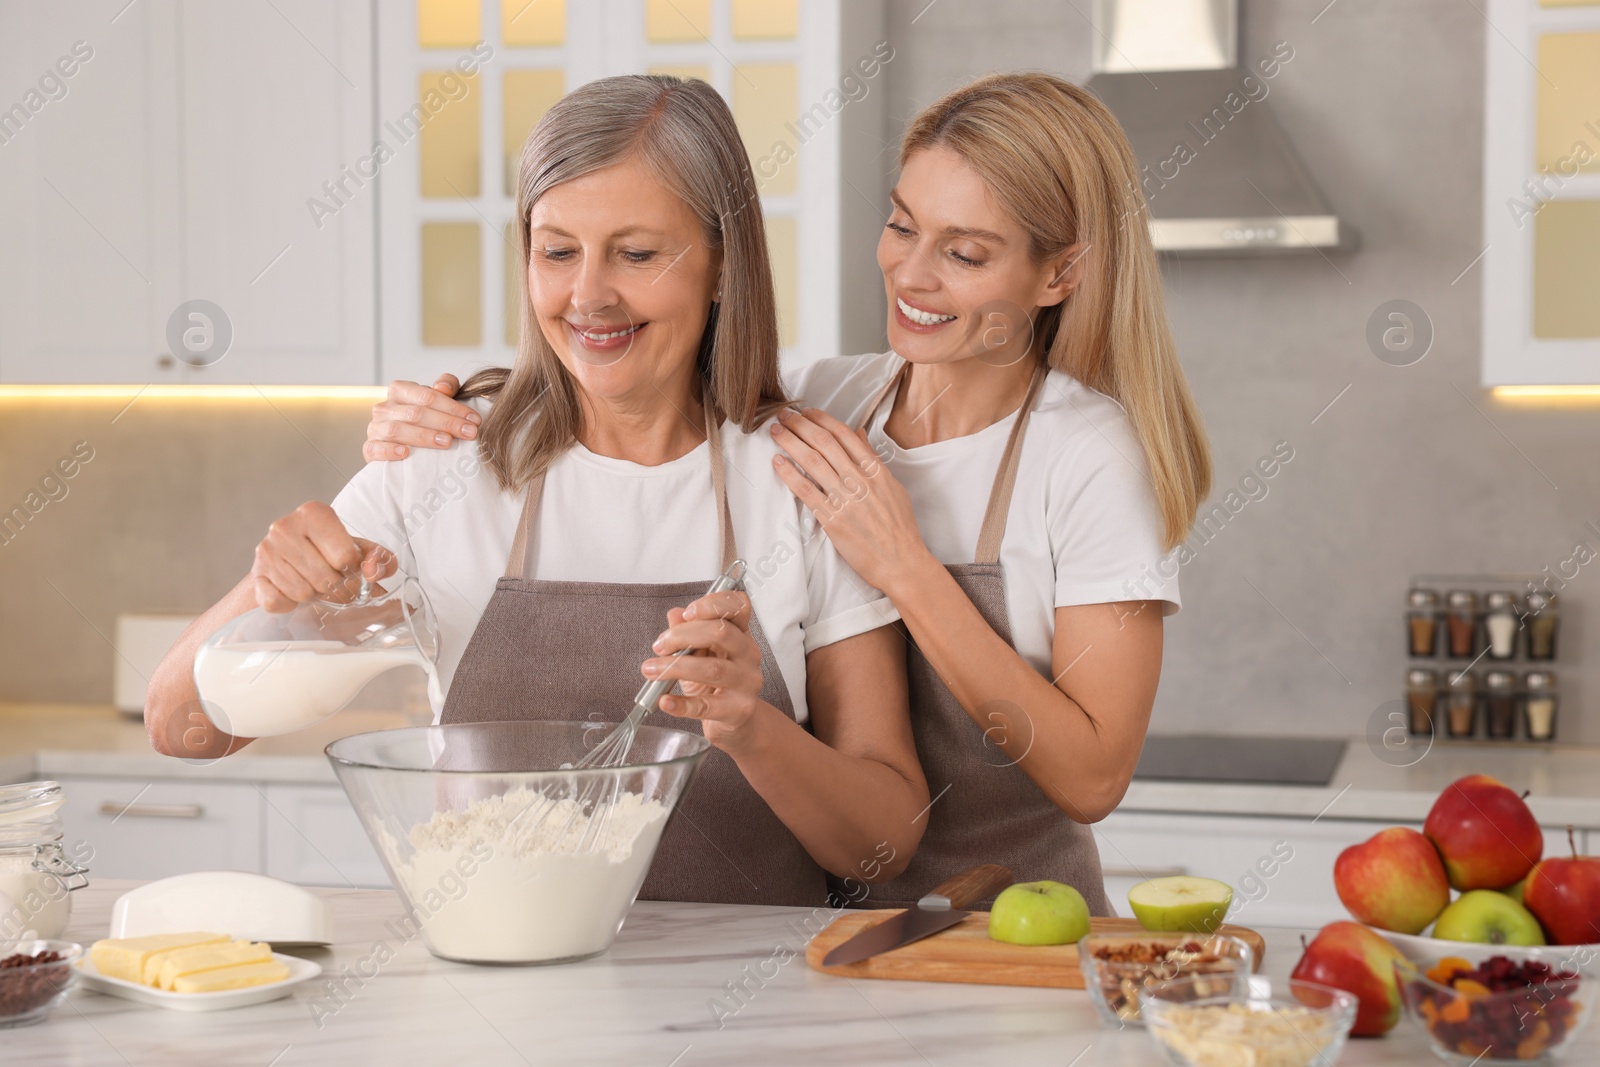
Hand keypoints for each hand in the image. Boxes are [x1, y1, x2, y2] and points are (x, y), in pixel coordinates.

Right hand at [251, 502, 397, 611]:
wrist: (286, 562)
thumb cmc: (328, 554)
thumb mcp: (361, 551)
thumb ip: (381, 560)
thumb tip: (373, 571)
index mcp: (314, 513)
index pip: (346, 556)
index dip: (351, 568)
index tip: (345, 566)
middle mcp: (284, 526)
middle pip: (325, 578)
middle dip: (332, 585)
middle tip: (327, 577)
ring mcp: (265, 551)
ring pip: (303, 593)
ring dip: (312, 595)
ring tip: (310, 581)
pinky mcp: (255, 575)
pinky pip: (278, 603)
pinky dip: (289, 604)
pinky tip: (291, 590)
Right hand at [363, 375, 477, 460]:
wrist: (404, 448)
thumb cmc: (427, 420)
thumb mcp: (439, 400)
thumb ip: (447, 387)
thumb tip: (443, 387)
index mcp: (400, 390)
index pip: (427, 396)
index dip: (453, 407)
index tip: (474, 420)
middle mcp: (385, 407)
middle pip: (416, 413)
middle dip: (446, 423)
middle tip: (469, 433)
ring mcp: (375, 428)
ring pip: (397, 429)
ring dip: (424, 436)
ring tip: (447, 442)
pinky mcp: (370, 449)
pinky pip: (375, 448)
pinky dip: (389, 450)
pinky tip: (406, 453)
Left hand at [642, 591, 766, 749]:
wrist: (736, 723)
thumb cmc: (716, 684)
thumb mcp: (699, 655)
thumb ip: (687, 633)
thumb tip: (674, 615)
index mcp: (741, 634)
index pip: (738, 606)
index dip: (714, 603)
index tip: (686, 613)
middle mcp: (749, 655)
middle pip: (721, 632)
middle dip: (682, 635)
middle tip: (659, 645)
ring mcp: (746, 683)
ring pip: (712, 668)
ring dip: (675, 667)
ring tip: (651, 670)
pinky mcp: (738, 710)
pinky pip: (706, 706)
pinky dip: (681, 704)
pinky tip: (665, 701)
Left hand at [769, 408, 933, 595]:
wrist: (901, 561)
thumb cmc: (900, 528)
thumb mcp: (893, 487)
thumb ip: (874, 459)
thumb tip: (859, 434)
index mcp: (876, 470)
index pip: (844, 435)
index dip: (821, 419)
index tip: (806, 412)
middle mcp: (860, 480)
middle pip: (824, 443)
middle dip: (800, 425)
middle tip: (783, 415)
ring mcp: (845, 499)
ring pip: (812, 462)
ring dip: (790, 442)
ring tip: (776, 431)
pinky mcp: (832, 519)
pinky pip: (806, 491)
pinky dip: (789, 474)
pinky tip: (777, 462)